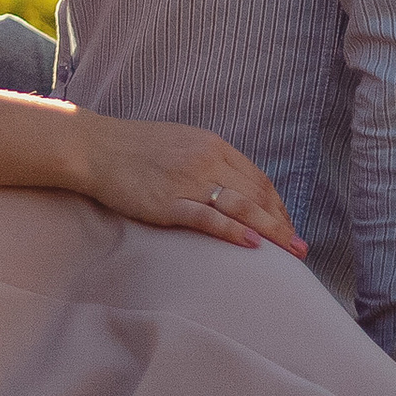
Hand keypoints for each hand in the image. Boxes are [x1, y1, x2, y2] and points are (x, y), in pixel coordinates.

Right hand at [73, 114, 305, 257]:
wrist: (94, 147)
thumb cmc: (134, 147)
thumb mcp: (181, 143)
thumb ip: (208, 160)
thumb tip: (232, 187)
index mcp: (213, 145)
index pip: (258, 179)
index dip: (279, 206)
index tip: (288, 227)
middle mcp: (206, 160)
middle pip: (257, 195)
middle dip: (283, 223)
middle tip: (301, 248)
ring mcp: (188, 180)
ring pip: (242, 206)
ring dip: (272, 230)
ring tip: (291, 252)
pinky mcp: (168, 202)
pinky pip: (208, 217)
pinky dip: (234, 231)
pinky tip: (253, 244)